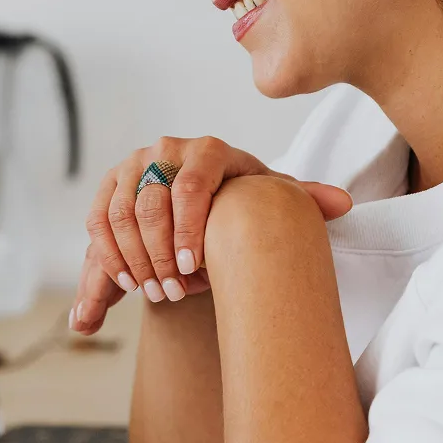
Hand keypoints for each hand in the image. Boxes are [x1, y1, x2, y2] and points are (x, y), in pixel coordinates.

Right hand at [71, 136, 351, 334]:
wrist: (204, 197)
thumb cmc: (240, 202)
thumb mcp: (268, 200)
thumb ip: (303, 200)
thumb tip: (343, 204)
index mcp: (207, 150)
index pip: (190, 187)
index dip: (189, 232)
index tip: (195, 272)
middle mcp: (164, 149)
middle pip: (151, 204)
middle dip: (160, 255)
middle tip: (174, 293)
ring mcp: (131, 166)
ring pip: (120, 215)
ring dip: (133, 260)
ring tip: (155, 293)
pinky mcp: (108, 186)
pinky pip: (98, 222)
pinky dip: (109, 255)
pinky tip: (129, 284)